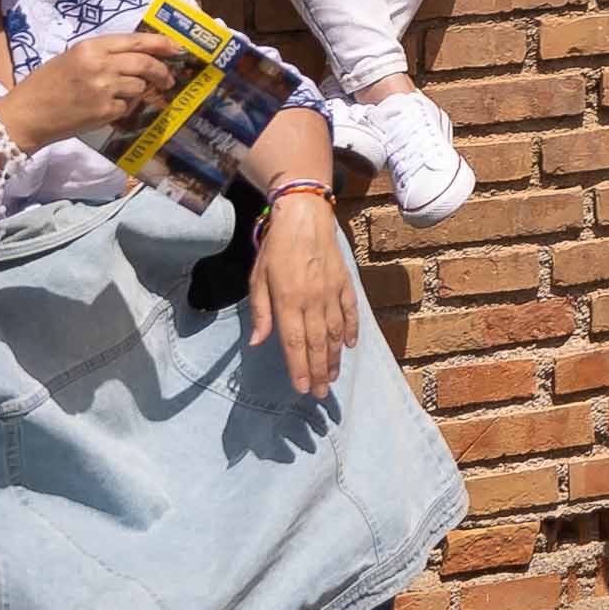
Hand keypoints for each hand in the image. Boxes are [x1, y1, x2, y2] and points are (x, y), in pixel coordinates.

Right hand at [0, 32, 194, 152]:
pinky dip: (122, 108)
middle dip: (162, 71)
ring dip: (137, 92)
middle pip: (145, 63)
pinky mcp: (105, 111)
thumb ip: (102, 55)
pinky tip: (104, 109)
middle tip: (168, 78)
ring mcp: (104, 89)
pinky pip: (127, 107)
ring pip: (139, 87)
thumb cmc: (45, 85)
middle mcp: (100, 65)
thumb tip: (137, 56)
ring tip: (117, 95)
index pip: (136, 41)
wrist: (26, 115)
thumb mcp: (71, 58)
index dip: (161, 43)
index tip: (177, 48)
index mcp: (90, 47)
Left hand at [247, 192, 360, 398]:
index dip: (299, 369)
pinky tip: (349, 346)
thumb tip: (259, 342)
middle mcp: (312, 300)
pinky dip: (351, 330)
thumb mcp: (258, 278)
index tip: (302, 389)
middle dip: (318, 372)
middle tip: (321, 393)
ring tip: (332, 377)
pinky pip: (350, 312)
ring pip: (335, 333)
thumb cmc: (276, 248)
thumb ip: (260, 312)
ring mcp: (332, 292)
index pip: (295, 343)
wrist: (305, 216)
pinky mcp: (345, 283)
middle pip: (317, 344)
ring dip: (334, 358)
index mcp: (288, 300)